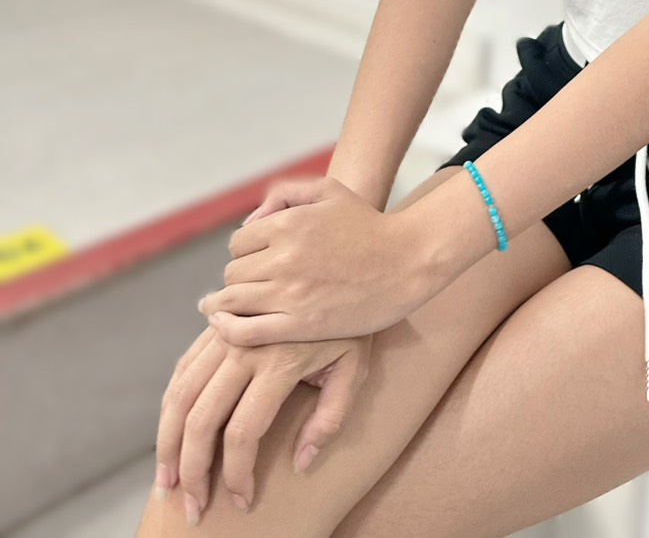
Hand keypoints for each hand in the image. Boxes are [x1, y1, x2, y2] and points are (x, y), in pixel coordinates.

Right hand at [155, 321, 370, 520]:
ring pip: (181, 395)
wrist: (342, 266)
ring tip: (166, 483)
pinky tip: (170, 434)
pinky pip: (183, 368)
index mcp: (279, 363)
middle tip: (192, 508)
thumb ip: (330, 419)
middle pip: (201, 419)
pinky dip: (171, 405)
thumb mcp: (355, 368)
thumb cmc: (352, 326)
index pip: (242, 433)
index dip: (236, 475)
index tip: (242, 502)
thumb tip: (301, 463)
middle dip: (192, 472)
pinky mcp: (218, 324)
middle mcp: (245, 347)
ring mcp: (226, 333)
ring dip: (168, 443)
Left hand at [198, 175, 431, 344]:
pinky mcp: (299, 325)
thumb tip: (251, 221)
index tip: (258, 261)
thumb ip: (285, 193)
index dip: (245, 251)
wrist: (407, 262)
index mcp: (289, 223)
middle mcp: (284, 257)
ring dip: (227, 304)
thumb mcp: (330, 191)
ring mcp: (290, 293)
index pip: (239, 242)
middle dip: (239, 277)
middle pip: (233, 272)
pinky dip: (227, 330)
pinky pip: (246, 331)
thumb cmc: (369, 224)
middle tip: (254, 284)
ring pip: (233, 301)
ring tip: (226, 308)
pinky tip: (223, 326)